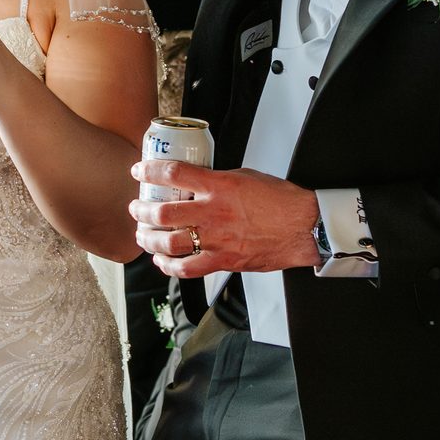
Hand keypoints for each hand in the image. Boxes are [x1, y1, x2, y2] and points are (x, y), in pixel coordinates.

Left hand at [131, 159, 319, 278]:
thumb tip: (196, 182)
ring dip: (149, 239)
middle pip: (163, 213)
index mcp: (219, 186)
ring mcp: (217, 240)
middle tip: (137, 207)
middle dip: (142, 210)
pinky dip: (169, 266)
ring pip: (169, 243)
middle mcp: (214, 213)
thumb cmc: (280, 201)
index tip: (139, 170)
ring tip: (143, 234)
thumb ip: (217, 180)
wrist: (303, 228)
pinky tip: (162, 260)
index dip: (150, 171)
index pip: (174, 174)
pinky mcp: (223, 261)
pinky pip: (187, 269)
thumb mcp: (245, 177)